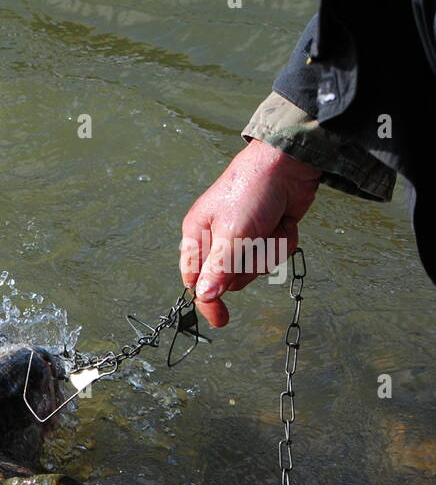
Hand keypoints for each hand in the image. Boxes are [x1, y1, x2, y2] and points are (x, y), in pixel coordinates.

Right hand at [179, 138, 321, 327]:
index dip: (207, 299)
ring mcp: (244, 237)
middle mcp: (218, 238)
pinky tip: (283, 223)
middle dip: (247, 265)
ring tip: (270, 228)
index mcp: (198, 235)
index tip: (221, 320)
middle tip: (253, 244)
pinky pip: (273, 255)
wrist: (289, 164)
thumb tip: (204, 296)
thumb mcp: (232, 233)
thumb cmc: (251, 191)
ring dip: (268, 252)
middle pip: (229, 278)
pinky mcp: (266, 234)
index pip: (196, 279)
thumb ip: (218, 268)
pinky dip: (282, 242)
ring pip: (254, 268)